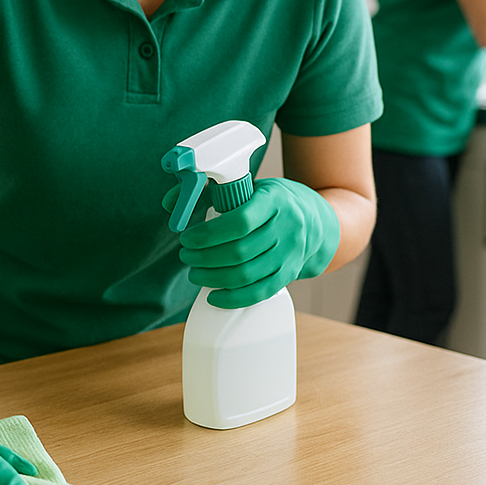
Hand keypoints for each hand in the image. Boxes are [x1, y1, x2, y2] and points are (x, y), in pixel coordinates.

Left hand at [170, 178, 339, 308]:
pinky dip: (233, 298)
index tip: (187, 237)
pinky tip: (213, 296)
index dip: (209, 234)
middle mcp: (286, 228)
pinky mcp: (289, 274)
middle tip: (185, 255)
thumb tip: (169, 203)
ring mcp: (290, 254)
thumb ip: (208, 192)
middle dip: (205, 257)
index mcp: (274, 201)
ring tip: (194, 272)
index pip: (240, 222)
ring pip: (247, 274)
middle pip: (240, 252)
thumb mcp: (248, 186)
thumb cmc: (273, 201)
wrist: (316, 220)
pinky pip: (260, 292)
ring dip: (213, 278)